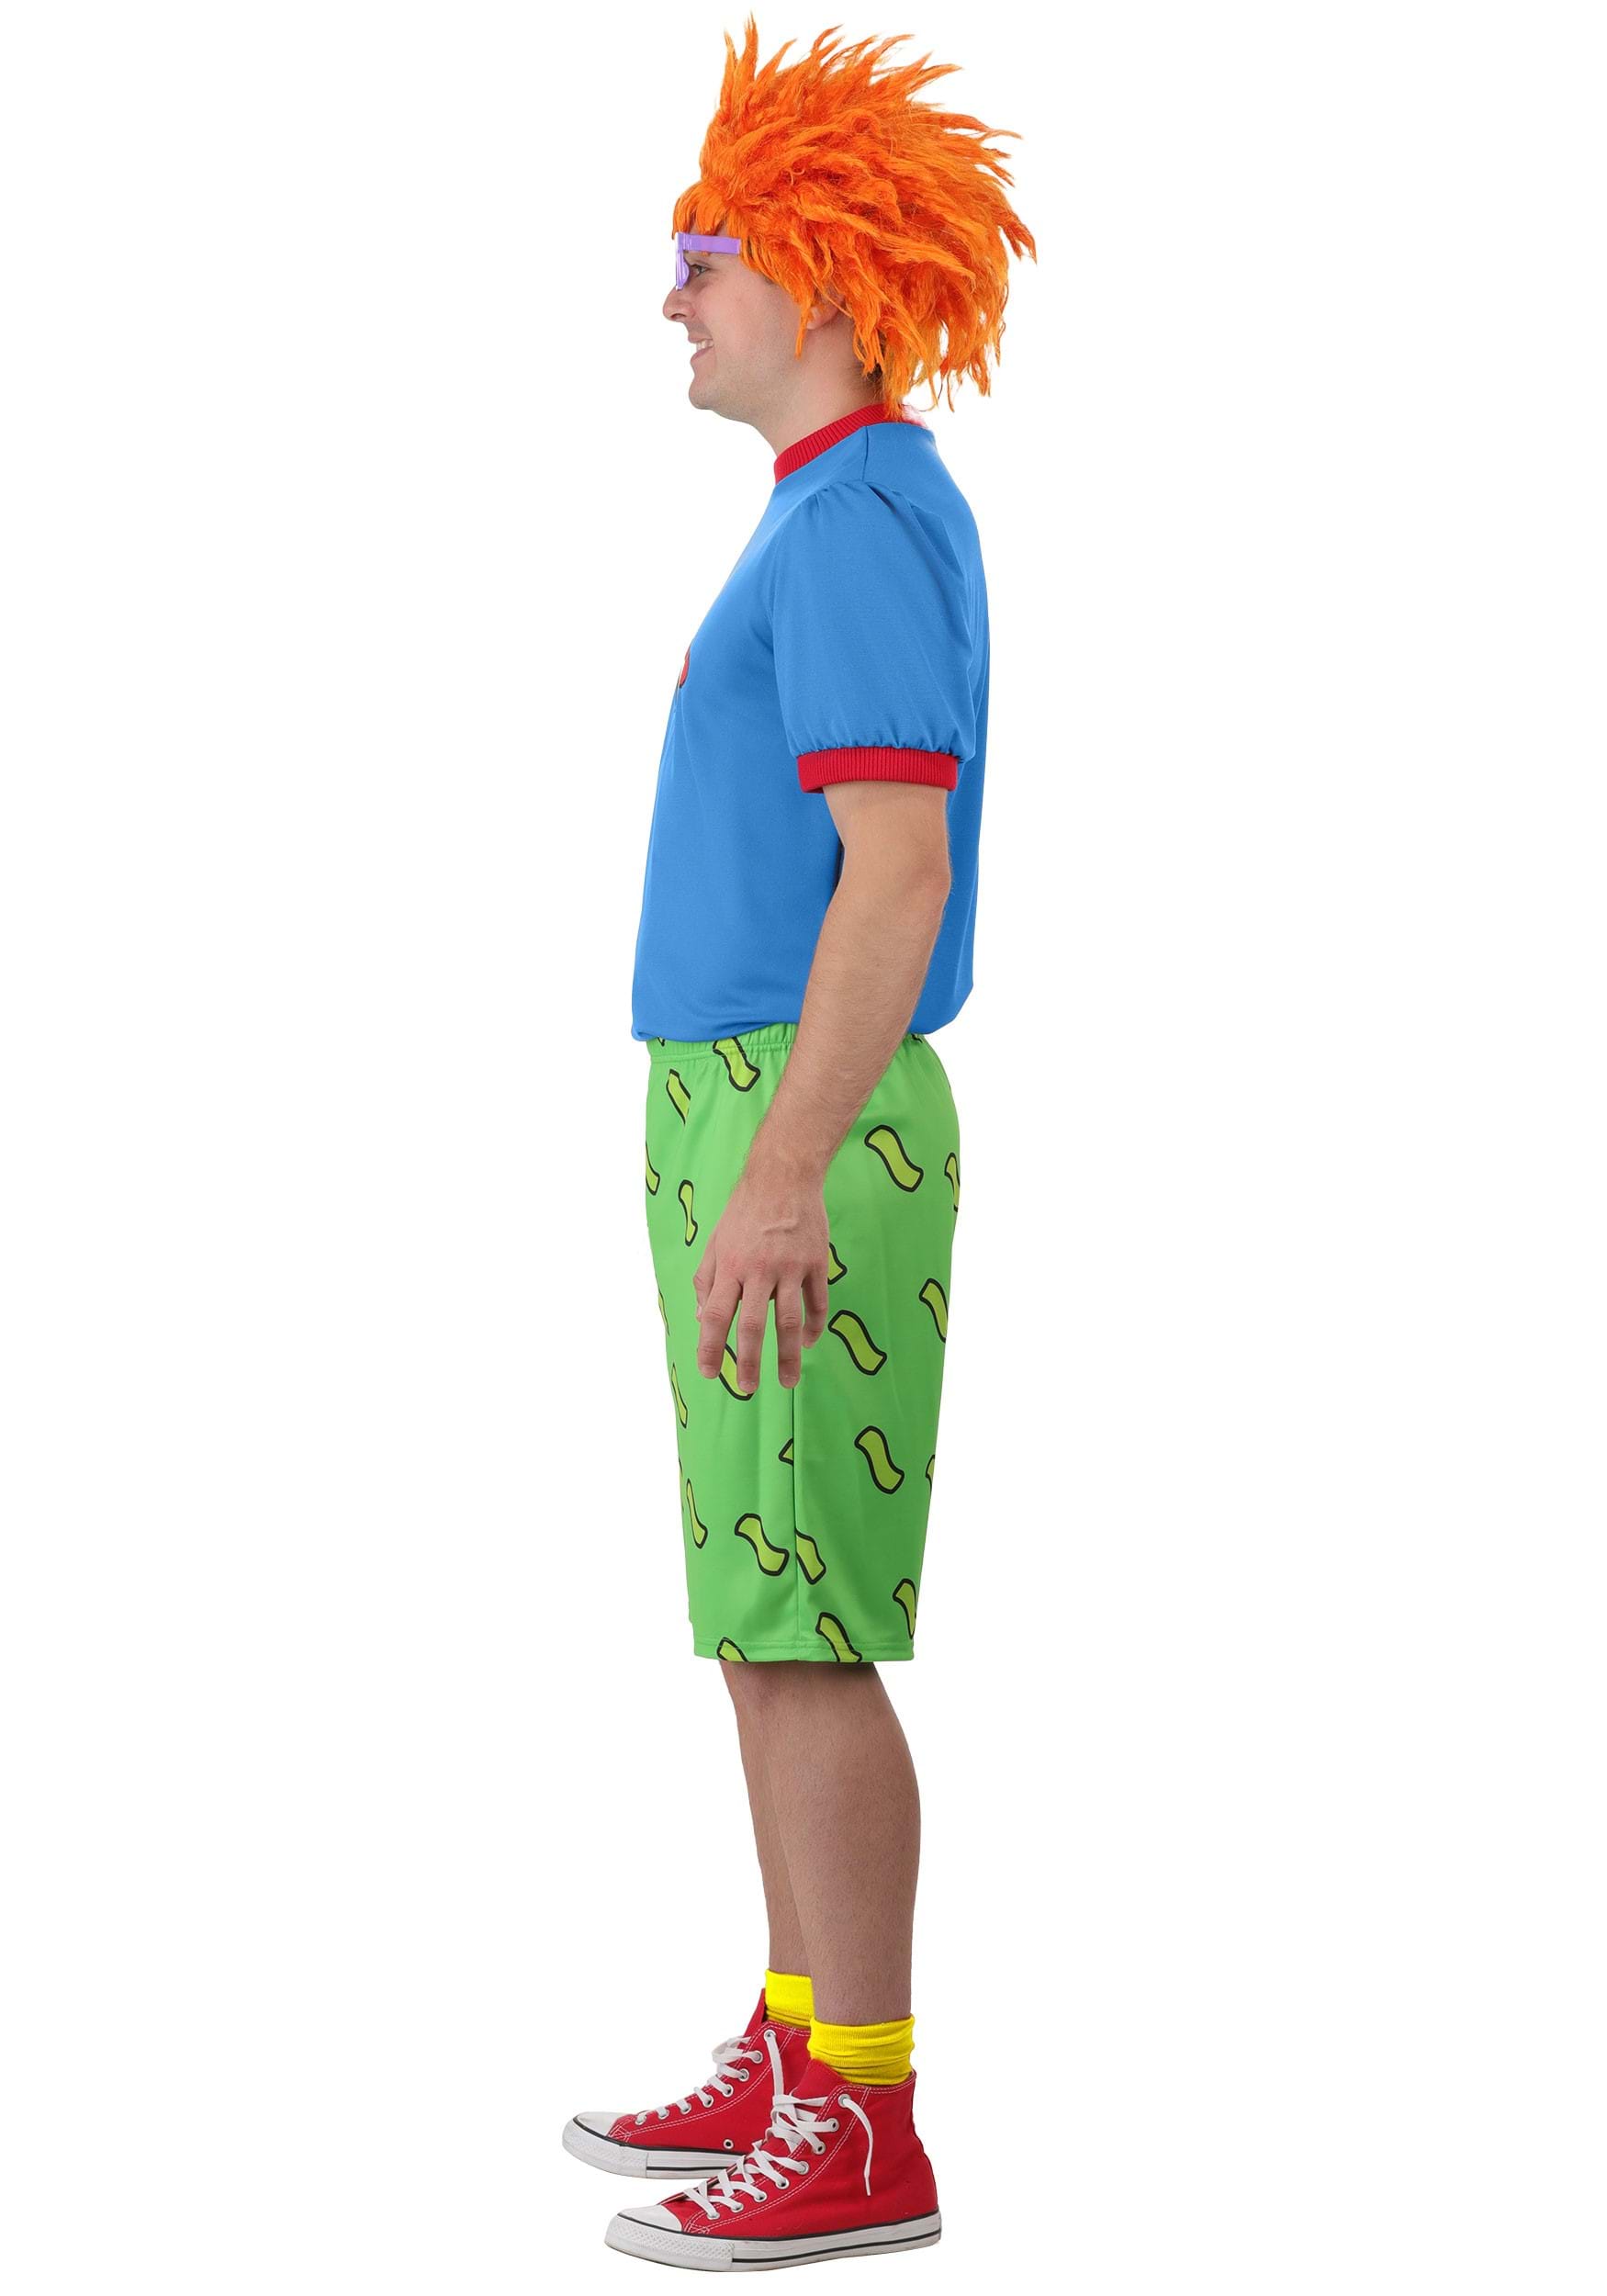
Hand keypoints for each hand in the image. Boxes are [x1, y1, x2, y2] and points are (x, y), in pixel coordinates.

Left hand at [693, 1160, 832, 1391]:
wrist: (783, 1177)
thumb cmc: (744, 1212)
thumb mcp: (715, 1242)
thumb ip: (706, 1280)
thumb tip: (701, 1317)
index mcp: (729, 1266)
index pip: (715, 1315)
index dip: (710, 1347)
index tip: (708, 1372)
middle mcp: (758, 1270)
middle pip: (751, 1325)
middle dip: (747, 1361)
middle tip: (747, 1387)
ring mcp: (790, 1267)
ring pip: (789, 1320)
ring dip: (787, 1355)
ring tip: (787, 1381)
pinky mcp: (815, 1262)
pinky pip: (817, 1302)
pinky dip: (814, 1326)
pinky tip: (808, 1343)